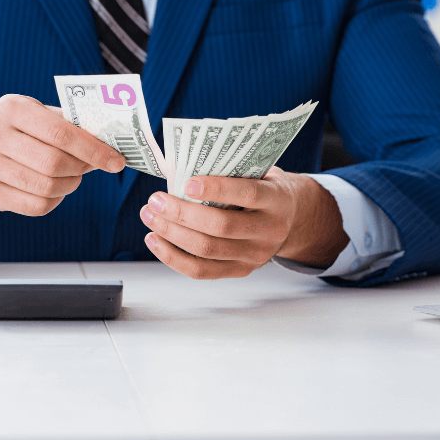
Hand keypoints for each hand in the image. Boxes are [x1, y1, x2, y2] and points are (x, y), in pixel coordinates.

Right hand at [0, 94, 125, 221]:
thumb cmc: (20, 128)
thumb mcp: (38, 113)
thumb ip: (70, 124)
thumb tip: (110, 143)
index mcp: (11, 108)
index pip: (61, 133)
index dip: (93, 149)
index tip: (116, 160)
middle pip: (54, 163)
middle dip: (82, 167)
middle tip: (92, 166)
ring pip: (47, 187)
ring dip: (70, 184)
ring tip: (73, 175)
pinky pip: (36, 206)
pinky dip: (56, 199)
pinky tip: (56, 188)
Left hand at [139, 167, 349, 279]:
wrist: (290, 218)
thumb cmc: (262, 188)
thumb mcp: (257, 173)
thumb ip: (229, 171)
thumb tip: (179, 168)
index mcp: (276, 199)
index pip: (248, 194)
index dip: (216, 188)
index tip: (186, 182)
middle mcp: (269, 231)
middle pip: (221, 227)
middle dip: (181, 213)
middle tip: (155, 200)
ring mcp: (255, 256)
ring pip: (207, 250)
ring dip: (171, 233)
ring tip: (149, 216)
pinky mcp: (239, 271)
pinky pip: (200, 271)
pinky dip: (172, 257)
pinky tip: (154, 240)